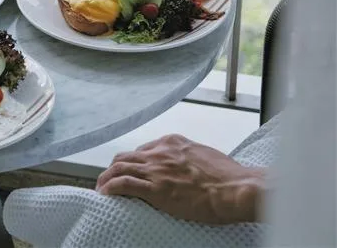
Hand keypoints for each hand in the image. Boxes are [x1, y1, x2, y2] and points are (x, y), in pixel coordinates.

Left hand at [96, 133, 265, 223]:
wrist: (235, 188)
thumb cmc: (228, 176)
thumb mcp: (204, 156)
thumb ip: (189, 158)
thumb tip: (186, 167)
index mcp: (172, 143)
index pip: (142, 150)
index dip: (133, 162)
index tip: (130, 171)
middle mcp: (159, 152)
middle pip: (126, 157)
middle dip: (115, 168)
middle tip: (109, 179)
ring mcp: (156, 169)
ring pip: (119, 167)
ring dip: (106, 178)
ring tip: (101, 188)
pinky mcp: (155, 188)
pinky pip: (123, 184)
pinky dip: (110, 187)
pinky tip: (104, 194)